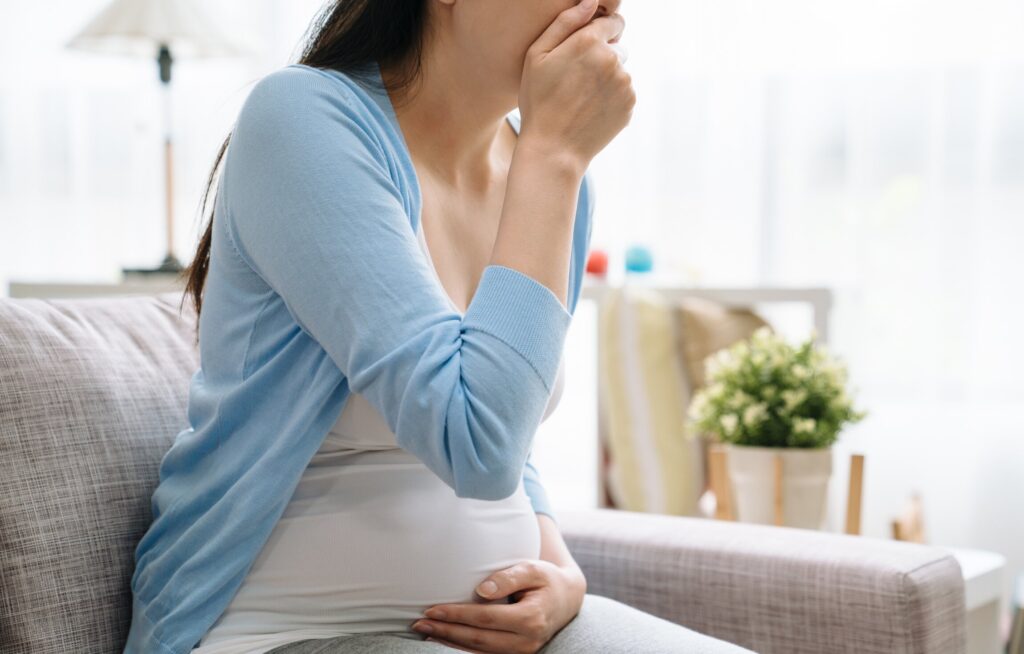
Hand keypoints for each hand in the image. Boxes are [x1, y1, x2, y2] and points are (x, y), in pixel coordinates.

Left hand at [411, 559, 586, 653]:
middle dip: (446, 631)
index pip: (485, 618)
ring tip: (425, 632)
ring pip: (478, 650)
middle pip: (478, 638)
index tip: (432, 609)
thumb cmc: (546, 579)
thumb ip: (509, 577)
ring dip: (449, 642)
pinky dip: (462, 648)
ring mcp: (522, 652)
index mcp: (530, 619)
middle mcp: (526, 641)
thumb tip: (481, 590)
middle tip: (418, 623)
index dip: (456, 614)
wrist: (566, 599)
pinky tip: (444, 640)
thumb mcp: (533, 569)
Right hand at [517, 0, 635, 168]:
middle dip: (603, 57)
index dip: (600, 32)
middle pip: (618, 48)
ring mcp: (624, 84)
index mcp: (590, 42)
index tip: (587, 47)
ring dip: (606, 79)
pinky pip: (623, 93)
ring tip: (581, 98)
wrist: (553, 149)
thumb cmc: (538, 102)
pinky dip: (611, 99)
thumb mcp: (536, 57)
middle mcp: (613, 59)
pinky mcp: (629, 105)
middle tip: (577, 80)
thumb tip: (590, 1)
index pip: (613, 22)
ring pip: (620, 72)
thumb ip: (564, 23)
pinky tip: (590, 110)